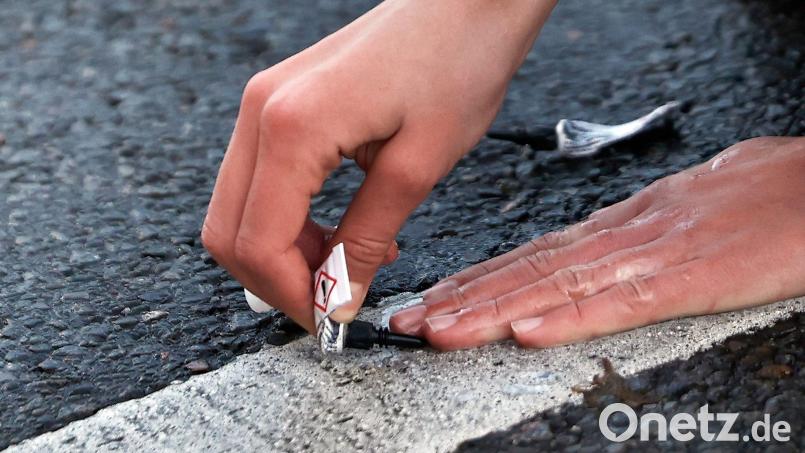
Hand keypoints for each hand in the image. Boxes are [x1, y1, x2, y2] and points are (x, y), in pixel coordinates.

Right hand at [202, 0, 555, 331]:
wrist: (466, 1)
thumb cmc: (457, 64)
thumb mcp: (418, 166)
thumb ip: (367, 239)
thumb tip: (339, 299)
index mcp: (291, 127)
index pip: (257, 242)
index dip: (290, 295)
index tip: (330, 323)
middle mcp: (260, 112)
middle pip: (229, 230)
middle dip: (276, 279)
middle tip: (334, 300)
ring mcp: (265, 104)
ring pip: (241, 208)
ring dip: (285, 251)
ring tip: (350, 261)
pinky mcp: (281, 104)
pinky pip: (263, 181)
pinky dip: (291, 220)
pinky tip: (341, 228)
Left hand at [390, 137, 804, 349]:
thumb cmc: (759, 196)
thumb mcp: (681, 213)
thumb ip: (634, 238)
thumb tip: (594, 253)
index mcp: (620, 225)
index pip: (534, 255)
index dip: (479, 279)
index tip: (435, 297)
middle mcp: (623, 236)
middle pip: (529, 271)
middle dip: (465, 298)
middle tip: (412, 319)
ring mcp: (654, 255)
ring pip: (559, 285)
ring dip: (494, 309)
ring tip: (442, 329)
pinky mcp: (694, 278)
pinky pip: (623, 300)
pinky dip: (572, 317)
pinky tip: (529, 331)